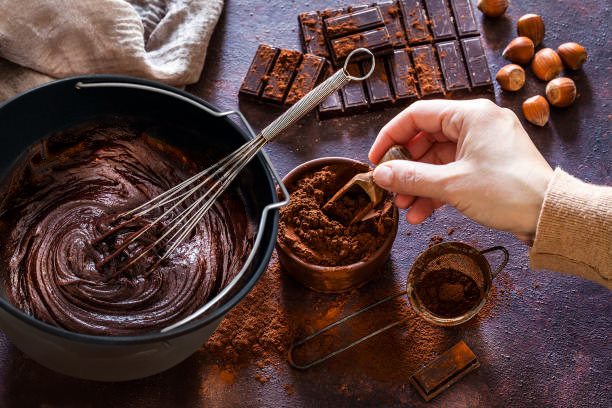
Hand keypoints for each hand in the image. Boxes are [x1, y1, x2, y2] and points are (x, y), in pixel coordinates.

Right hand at [369, 99, 553, 239]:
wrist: (549, 215)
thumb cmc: (508, 191)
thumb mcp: (451, 185)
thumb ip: (411, 177)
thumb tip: (381, 174)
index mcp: (470, 115)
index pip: (417, 115)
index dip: (391, 137)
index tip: (376, 160)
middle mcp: (477, 124)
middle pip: (426, 139)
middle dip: (406, 168)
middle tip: (390, 189)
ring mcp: (484, 145)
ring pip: (438, 159)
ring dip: (419, 183)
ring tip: (405, 207)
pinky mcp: (489, 164)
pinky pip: (453, 171)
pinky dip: (436, 189)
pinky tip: (422, 212)